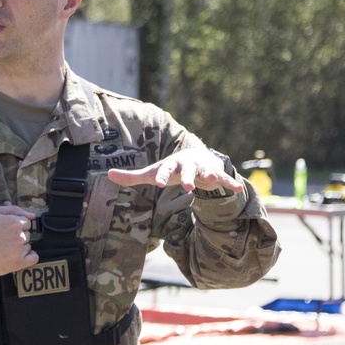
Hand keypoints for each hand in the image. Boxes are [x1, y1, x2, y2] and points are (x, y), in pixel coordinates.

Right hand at [0, 205, 38, 276]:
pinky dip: (28, 257)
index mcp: (15, 222)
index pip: (26, 223)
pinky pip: (33, 259)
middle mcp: (19, 236)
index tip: (6, 230)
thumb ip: (14, 210)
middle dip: (17, 236)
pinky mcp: (17, 264)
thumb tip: (32, 216)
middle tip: (2, 239)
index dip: (15, 226)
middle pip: (27, 235)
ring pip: (27, 246)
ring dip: (19, 247)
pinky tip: (18, 256)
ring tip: (4, 248)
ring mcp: (19, 251)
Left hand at [107, 148, 243, 193]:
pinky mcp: (215, 173)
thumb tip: (108, 175)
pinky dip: (229, 183)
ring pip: (206, 172)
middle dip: (187, 178)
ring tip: (213, 180)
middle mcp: (187, 164)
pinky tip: (236, 189)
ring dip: (209, 175)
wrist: (196, 156)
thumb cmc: (170, 168)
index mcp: (170, 164)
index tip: (159, 183)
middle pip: (186, 171)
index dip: (162, 176)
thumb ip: (132, 176)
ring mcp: (202, 168)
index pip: (164, 170)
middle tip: (187, 187)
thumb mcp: (152, 172)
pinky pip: (223, 179)